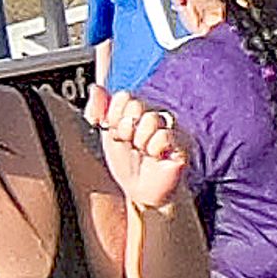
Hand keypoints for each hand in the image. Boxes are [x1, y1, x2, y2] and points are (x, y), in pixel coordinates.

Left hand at [98, 93, 191, 214]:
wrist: (139, 190)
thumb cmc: (125, 162)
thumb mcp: (106, 135)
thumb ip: (98, 111)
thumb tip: (95, 87)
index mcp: (136, 111)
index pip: (123, 96)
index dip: (113, 115)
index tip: (113, 131)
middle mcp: (155, 115)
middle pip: (136, 105)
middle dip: (124, 128)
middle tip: (128, 142)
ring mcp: (170, 128)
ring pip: (151, 119)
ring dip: (139, 140)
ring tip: (142, 151)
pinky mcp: (182, 144)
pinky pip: (165, 135)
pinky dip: (154, 148)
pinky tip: (155, 156)